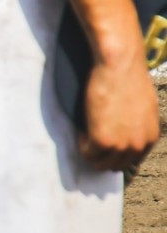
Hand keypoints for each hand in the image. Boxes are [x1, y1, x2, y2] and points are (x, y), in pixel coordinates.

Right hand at [80, 52, 159, 173]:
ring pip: (99, 163)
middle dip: (102, 156)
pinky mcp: (103, 141)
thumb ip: (139, 125)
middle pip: (115, 166)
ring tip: (87, 132)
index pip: (131, 160)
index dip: (115, 154)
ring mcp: (121, 145)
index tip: (104, 145)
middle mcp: (139, 145)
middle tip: (91, 141)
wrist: (120, 67)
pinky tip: (83, 127)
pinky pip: (86, 152)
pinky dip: (81, 142)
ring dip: (90, 151)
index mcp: (151, 137)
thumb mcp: (144, 107)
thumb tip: (127, 131)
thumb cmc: (129, 79)